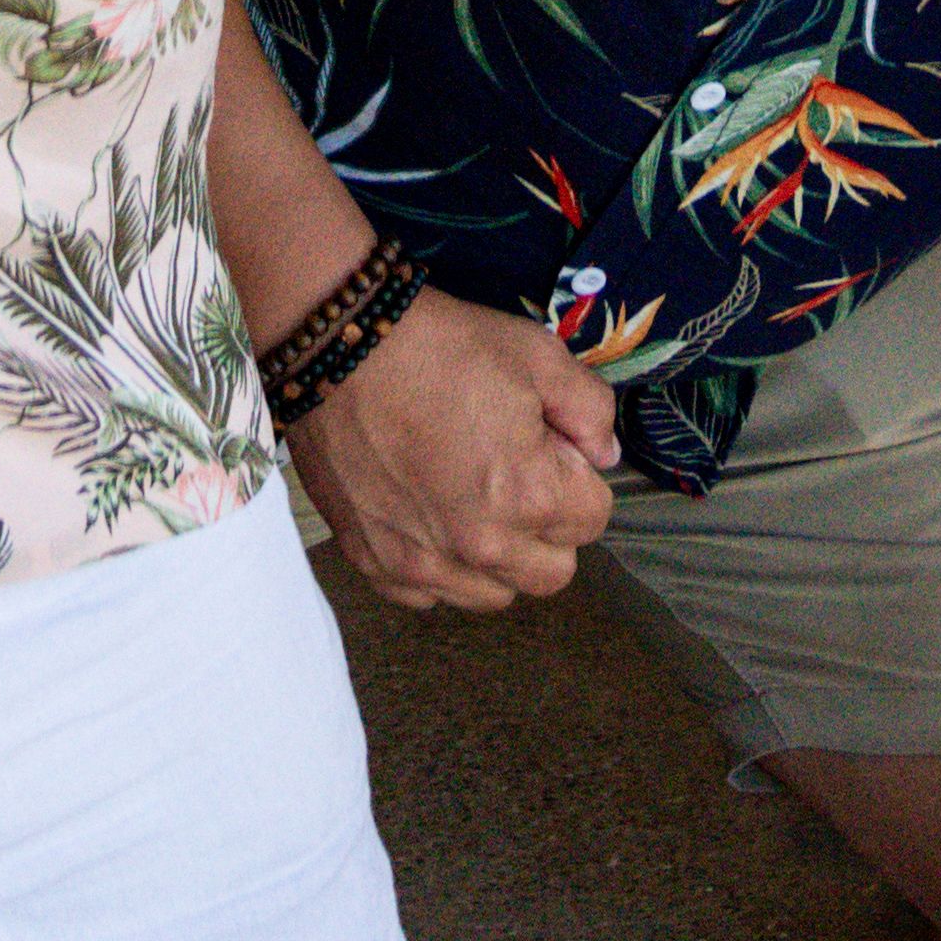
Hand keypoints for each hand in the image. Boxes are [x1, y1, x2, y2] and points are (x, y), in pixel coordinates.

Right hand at [289, 286, 617, 611]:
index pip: (594, 519)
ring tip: (472, 499)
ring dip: (497, 557)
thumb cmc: (440, 345)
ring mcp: (421, 561)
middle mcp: (478, 545)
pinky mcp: (374, 562)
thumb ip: (590, 411)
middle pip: (552, 572)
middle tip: (520, 477)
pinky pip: (427, 596)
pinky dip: (437, 568)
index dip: (579, 477)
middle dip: (550, 528)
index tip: (551, 448)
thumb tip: (603, 455)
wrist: (338, 346)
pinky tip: (429, 518)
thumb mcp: (537, 355)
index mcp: (528, 495)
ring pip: (492, 594)